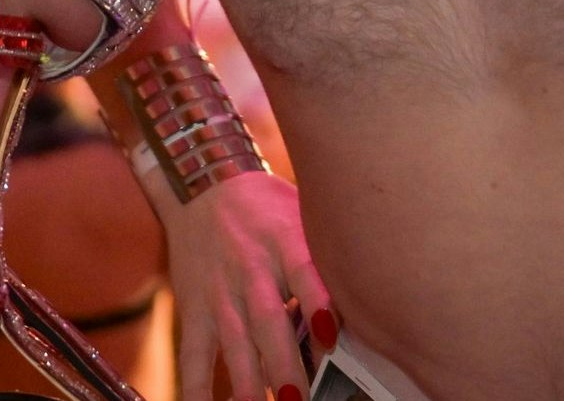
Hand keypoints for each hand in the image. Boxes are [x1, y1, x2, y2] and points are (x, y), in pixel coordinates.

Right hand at [160, 171, 331, 400]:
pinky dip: (197, 387)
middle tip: (300, 400)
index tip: (331, 335)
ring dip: (248, 383)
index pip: (302, 271)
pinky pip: (193, 354)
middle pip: (267, 319)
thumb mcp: (301, 215)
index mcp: (284, 241)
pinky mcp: (194, 308)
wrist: (203, 184)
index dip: (316, 302)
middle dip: (284, 364)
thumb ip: (326, 258)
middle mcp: (250, 269)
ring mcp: (219, 292)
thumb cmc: (268, 208)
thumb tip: (370, 305)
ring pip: (234, 343)